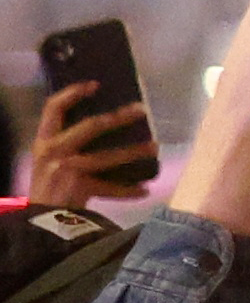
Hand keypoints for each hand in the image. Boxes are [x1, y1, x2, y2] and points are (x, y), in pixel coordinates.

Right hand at [22, 76, 152, 209]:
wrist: (40, 218)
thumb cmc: (49, 182)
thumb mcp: (49, 157)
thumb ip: (68, 140)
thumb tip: (108, 120)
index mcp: (44, 140)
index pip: (53, 108)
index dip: (73, 93)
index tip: (96, 85)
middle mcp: (54, 151)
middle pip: (90, 127)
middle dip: (119, 118)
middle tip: (142, 110)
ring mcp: (66, 169)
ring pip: (107, 156)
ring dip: (133, 152)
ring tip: (155, 147)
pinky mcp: (79, 188)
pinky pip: (110, 188)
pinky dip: (128, 190)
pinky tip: (145, 189)